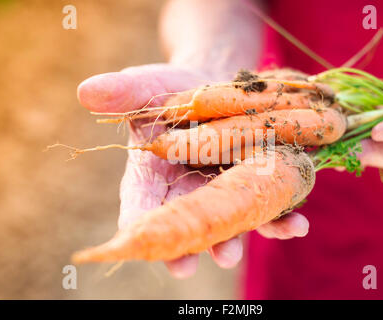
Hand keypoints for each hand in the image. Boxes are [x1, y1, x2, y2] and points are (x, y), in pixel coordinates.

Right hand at [77, 64, 309, 277]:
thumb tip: (86, 91)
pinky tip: (296, 225)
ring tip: (232, 254)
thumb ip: (125, 93)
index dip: (137, 219)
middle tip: (186, 264)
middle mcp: (189, 190)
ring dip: (234, 238)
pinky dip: (281, 219)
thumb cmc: (174, 89)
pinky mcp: (255, 184)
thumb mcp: (149, 86)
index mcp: (155, 171)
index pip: (141, 200)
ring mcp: (224, 190)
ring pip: (229, 220)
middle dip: (184, 241)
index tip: (134, 238)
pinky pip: (268, 205)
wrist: (216, 84)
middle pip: (186, 221)